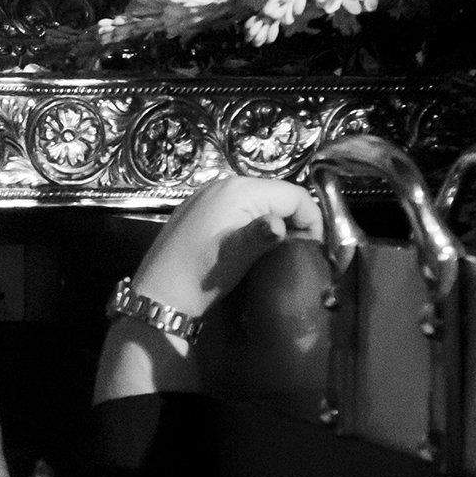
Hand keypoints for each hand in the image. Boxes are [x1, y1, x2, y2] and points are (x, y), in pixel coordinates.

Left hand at [129, 175, 323, 317]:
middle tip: (300, 251)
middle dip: (296, 220)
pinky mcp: (204, 209)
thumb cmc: (203, 273)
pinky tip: (256, 245)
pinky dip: (256, 222)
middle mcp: (226, 184)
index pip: (294, 194)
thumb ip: (265, 235)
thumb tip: (283, 225)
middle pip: (279, 195)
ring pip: (262, 202)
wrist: (161, 292)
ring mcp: (212, 195)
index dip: (312, 220)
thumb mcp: (237, 254)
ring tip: (281, 251)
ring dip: (277, 222)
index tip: (314, 250)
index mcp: (239, 190)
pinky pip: (243, 208)